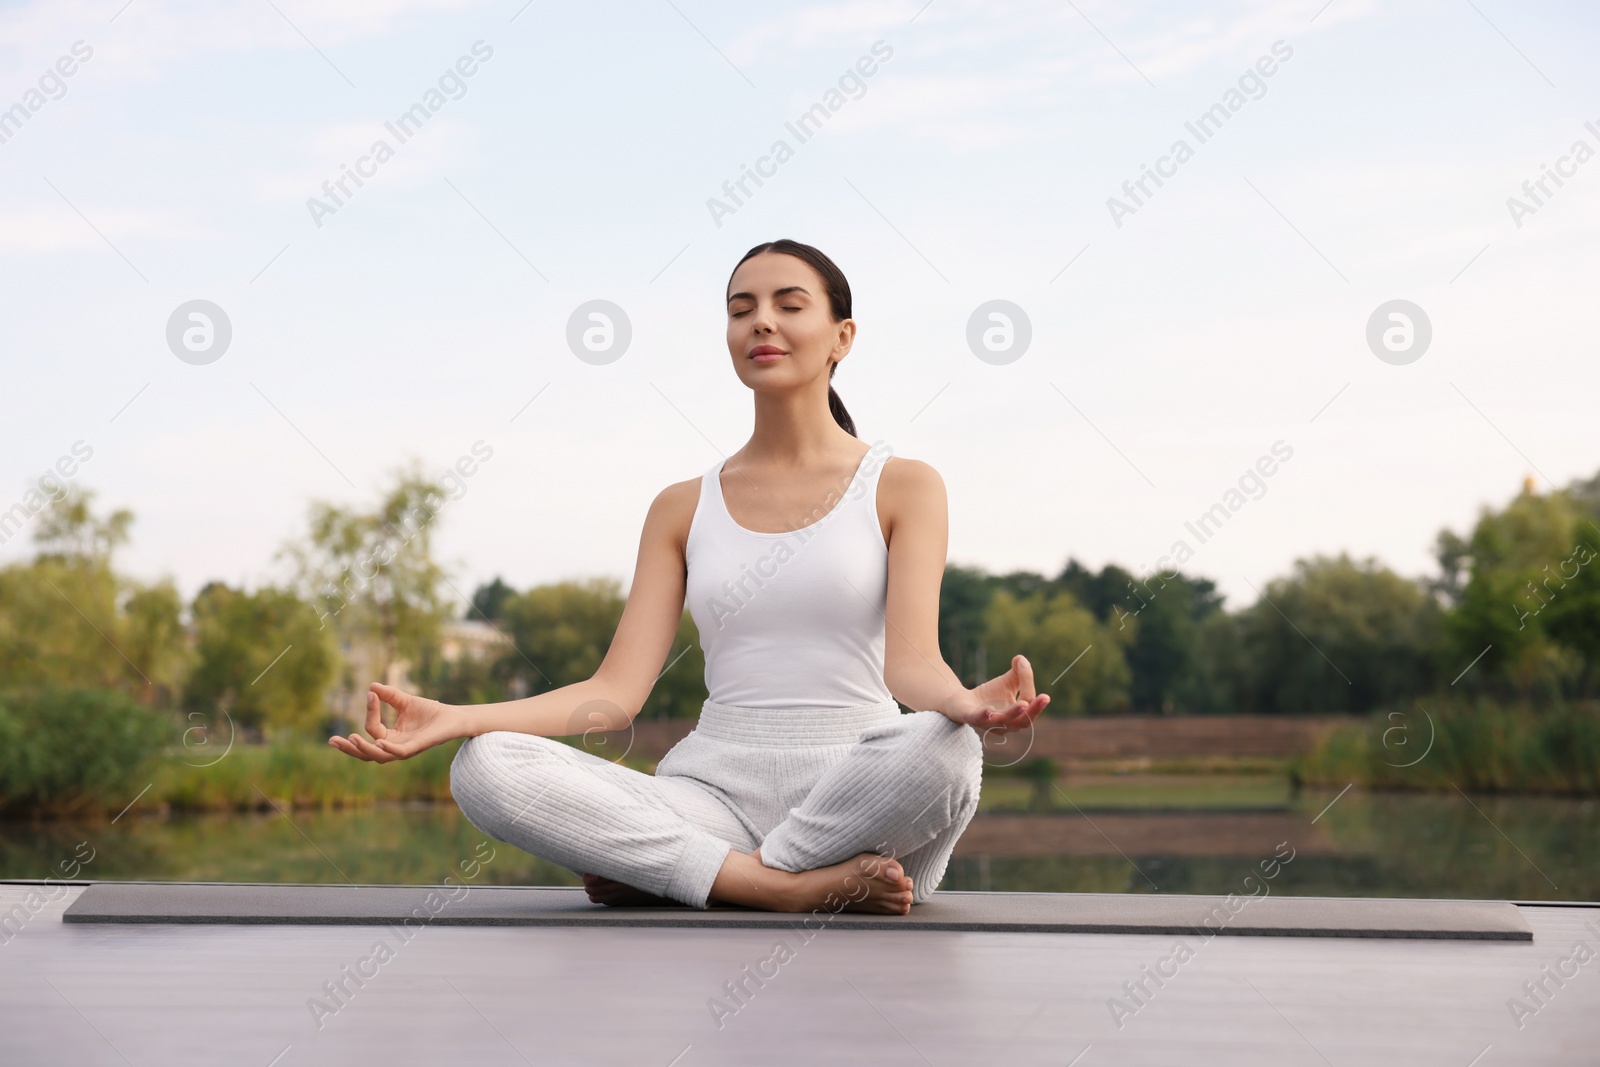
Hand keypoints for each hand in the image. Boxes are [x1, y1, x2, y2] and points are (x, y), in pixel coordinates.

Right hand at [327, 682, 461, 761]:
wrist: (455, 717)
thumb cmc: (431, 712)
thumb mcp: (405, 701)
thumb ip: (389, 696)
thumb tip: (371, 686)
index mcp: (391, 738)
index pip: (372, 730)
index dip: (370, 712)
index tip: (371, 694)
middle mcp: (395, 747)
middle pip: (367, 753)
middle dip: (349, 749)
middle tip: (332, 741)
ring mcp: (406, 749)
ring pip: (379, 756)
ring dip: (363, 749)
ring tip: (351, 739)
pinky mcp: (418, 747)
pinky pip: (399, 753)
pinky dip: (388, 749)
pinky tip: (378, 742)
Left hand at [946, 654, 1048, 732]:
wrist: (962, 701)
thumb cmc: (990, 695)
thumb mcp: (1007, 682)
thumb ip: (1019, 672)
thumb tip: (1022, 658)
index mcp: (1017, 716)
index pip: (1028, 702)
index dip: (1028, 683)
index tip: (1024, 665)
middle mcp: (1005, 725)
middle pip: (1024, 721)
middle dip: (1034, 710)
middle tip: (1044, 698)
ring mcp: (988, 723)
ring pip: (1003, 722)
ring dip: (1013, 713)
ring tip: (1022, 705)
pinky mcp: (971, 718)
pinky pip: (979, 719)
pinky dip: (984, 715)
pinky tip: (989, 710)